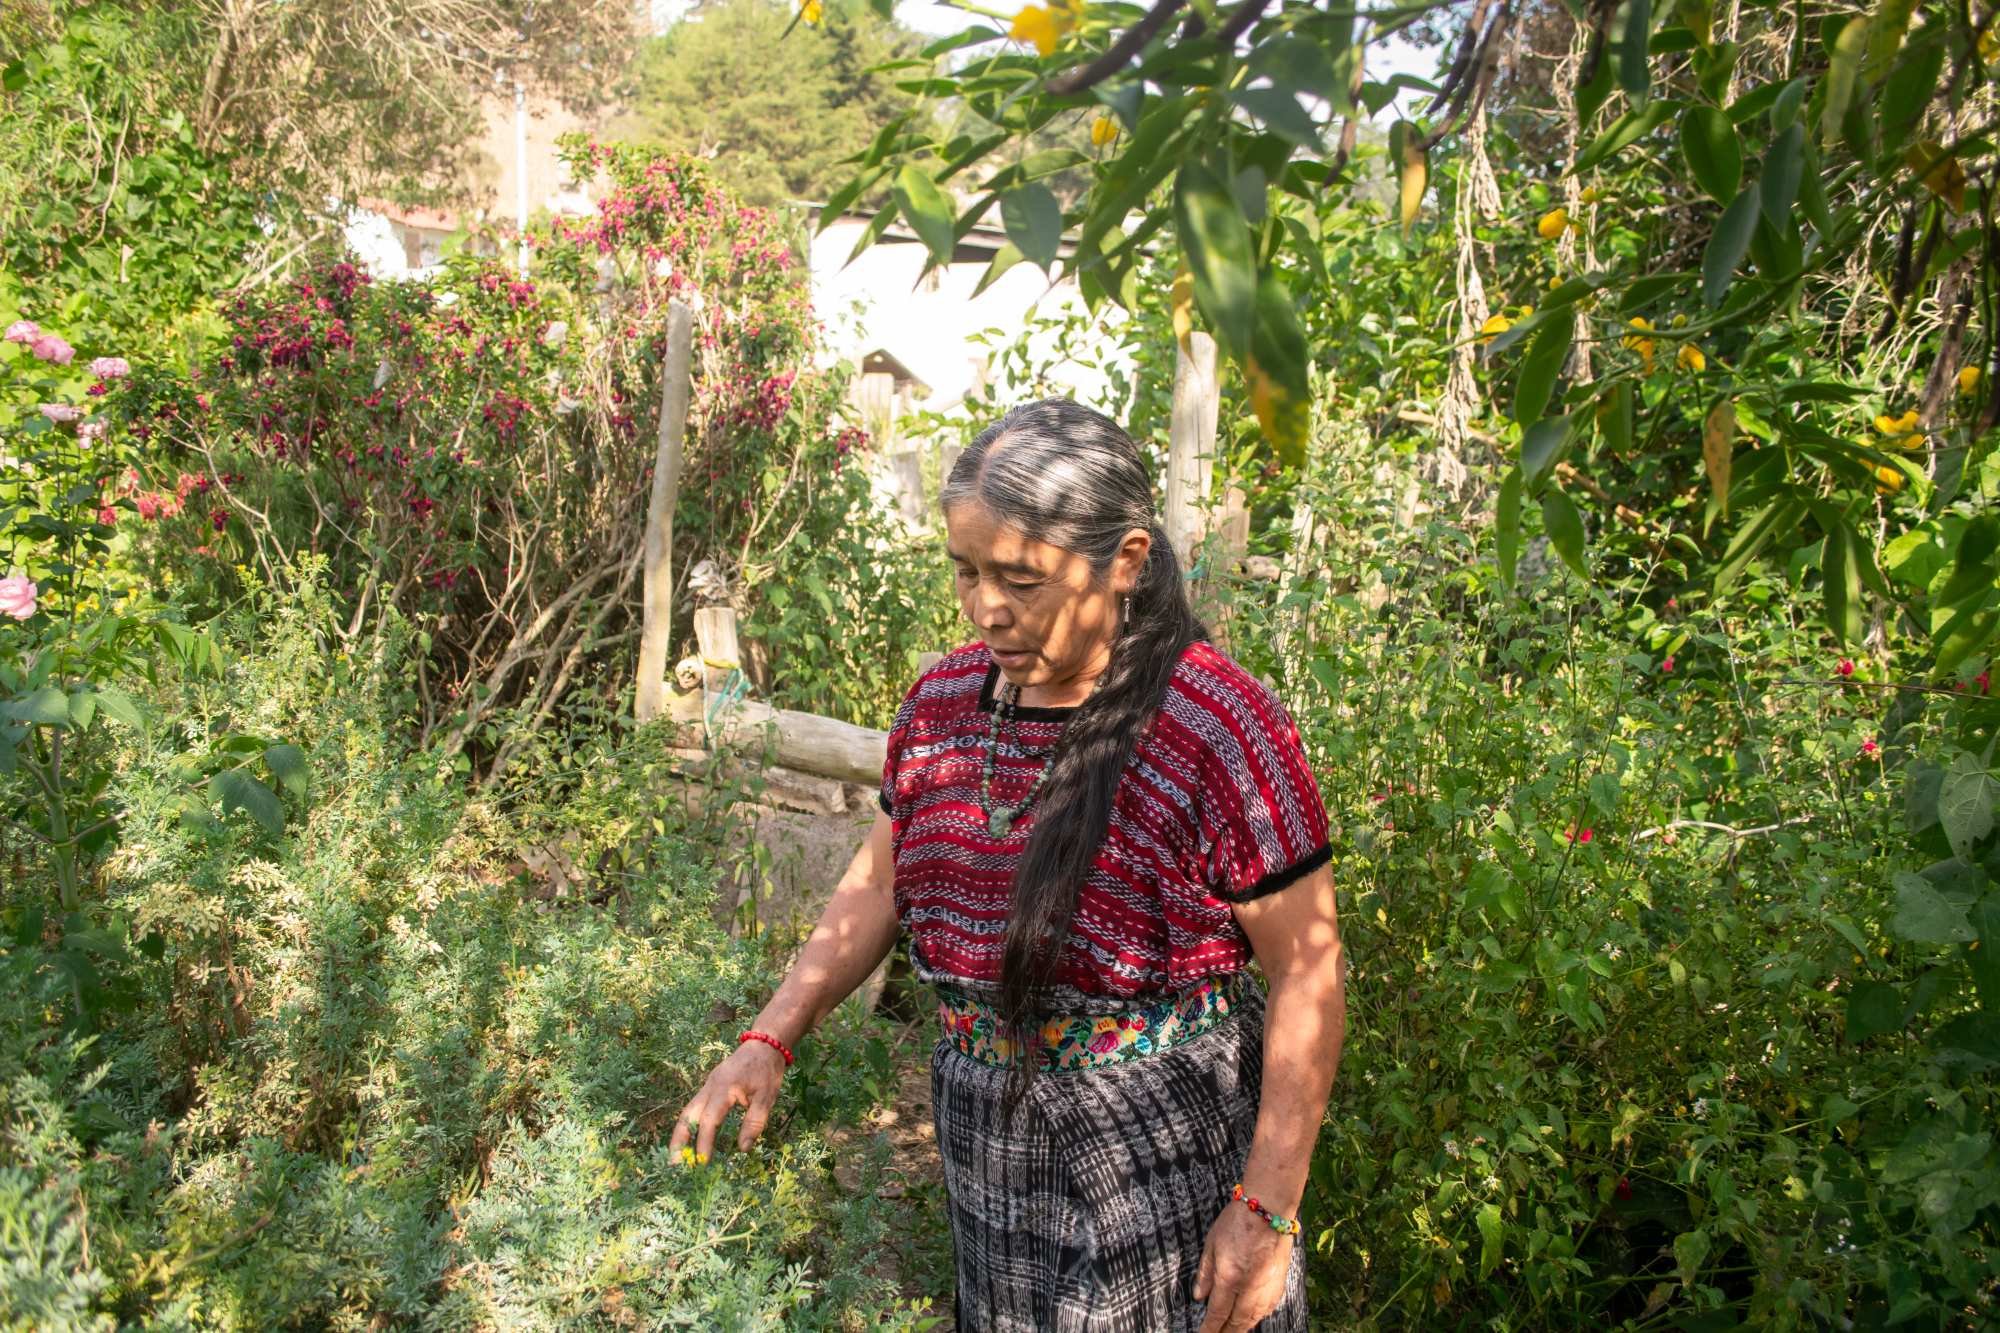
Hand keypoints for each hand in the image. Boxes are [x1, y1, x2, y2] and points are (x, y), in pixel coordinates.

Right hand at [668, 1040, 787, 1163]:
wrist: (764, 1044)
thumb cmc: (767, 1071)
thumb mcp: (767, 1097)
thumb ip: (754, 1123)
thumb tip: (743, 1149)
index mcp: (724, 1089)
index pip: (709, 1120)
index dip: (704, 1142)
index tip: (702, 1163)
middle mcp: (709, 1087)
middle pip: (687, 1115)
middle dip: (679, 1140)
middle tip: (673, 1164)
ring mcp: (707, 1086)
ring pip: (687, 1111)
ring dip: (681, 1133)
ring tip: (676, 1156)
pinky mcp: (709, 1087)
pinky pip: (694, 1107)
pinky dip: (689, 1124)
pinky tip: (689, 1139)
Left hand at [1193, 1197, 1294, 1331]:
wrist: (1268, 1208)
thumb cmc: (1236, 1221)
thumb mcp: (1211, 1244)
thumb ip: (1205, 1273)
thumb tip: (1199, 1297)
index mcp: (1229, 1277)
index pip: (1218, 1313)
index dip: (1210, 1328)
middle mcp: (1249, 1287)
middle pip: (1238, 1321)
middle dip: (1227, 1332)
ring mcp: (1267, 1285)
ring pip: (1255, 1317)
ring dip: (1243, 1327)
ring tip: (1234, 1330)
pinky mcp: (1280, 1281)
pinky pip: (1269, 1308)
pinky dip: (1259, 1316)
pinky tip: (1254, 1317)